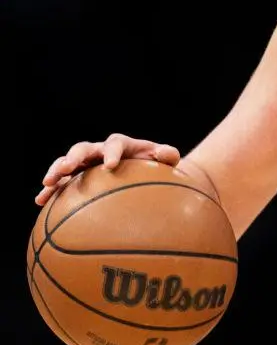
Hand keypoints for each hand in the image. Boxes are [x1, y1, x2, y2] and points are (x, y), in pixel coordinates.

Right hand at [36, 134, 180, 205]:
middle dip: (74, 157)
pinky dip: (50, 189)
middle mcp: (100, 150)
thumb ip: (167, 154)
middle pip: (83, 148)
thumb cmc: (156, 166)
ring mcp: (86, 163)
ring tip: (47, 183)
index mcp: (122, 145)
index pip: (115, 143)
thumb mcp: (166, 160)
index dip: (112, 152)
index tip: (110, 165)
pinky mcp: (77, 176)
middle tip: (67, 168)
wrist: (144, 172)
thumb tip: (168, 153)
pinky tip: (40, 201)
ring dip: (56, 171)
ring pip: (66, 162)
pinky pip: (61, 182)